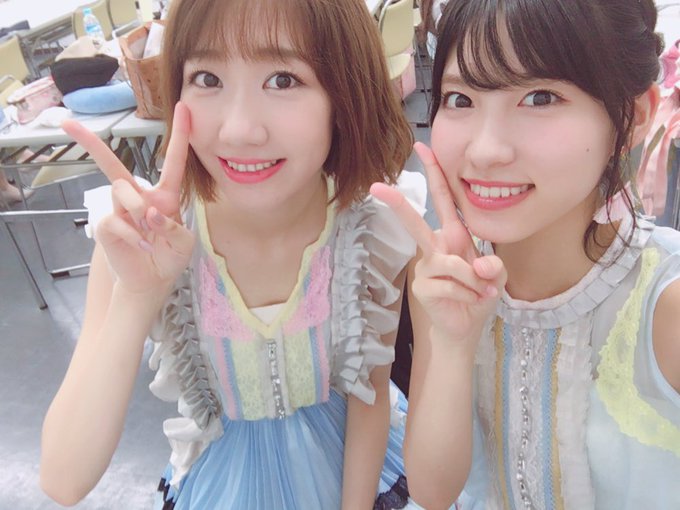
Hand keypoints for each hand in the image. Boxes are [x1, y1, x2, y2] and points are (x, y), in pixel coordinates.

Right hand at [62, 103, 194, 294]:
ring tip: (149, 234)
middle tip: (68, 124)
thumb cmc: (169, 257)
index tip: (184, 108)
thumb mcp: (184, 242)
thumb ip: (173, 225)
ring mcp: (120, 210)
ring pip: (122, 190)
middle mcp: (139, 197)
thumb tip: (148, 213)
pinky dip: (133, 234)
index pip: (173, 162)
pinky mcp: (107, 225)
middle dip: (92, 144)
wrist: (152, 280)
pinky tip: (142, 246)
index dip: (180, 136)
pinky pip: (116, 219)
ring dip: (138, 210)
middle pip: (114, 165)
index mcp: (164, 196)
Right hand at [370, 142, 505, 344]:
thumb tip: (481, 264)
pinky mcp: (422, 286)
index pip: (443, 199)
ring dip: (473, 280)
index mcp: (453, 236)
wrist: (466, 328)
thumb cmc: (478, 295)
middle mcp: (435, 247)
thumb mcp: (496, 277)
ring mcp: (426, 267)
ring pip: (451, 263)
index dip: (435, 173)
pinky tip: (470, 301)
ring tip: (481, 292)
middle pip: (415, 222)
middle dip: (397, 204)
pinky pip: (451, 284)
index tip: (421, 147)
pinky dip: (468, 294)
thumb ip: (494, 267)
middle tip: (376, 187)